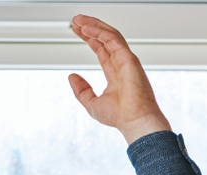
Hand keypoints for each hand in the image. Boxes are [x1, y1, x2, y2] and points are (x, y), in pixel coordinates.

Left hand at [68, 15, 171, 144]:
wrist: (134, 121)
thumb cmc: (120, 117)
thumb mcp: (92, 103)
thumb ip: (81, 90)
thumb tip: (71, 77)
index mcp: (116, 73)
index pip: (101, 49)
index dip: (89, 38)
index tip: (77, 31)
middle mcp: (122, 64)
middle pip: (105, 38)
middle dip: (90, 28)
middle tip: (76, 21)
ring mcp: (126, 60)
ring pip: (110, 35)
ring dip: (94, 25)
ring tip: (79, 20)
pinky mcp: (128, 58)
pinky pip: (113, 39)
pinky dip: (99, 32)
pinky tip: (87, 29)